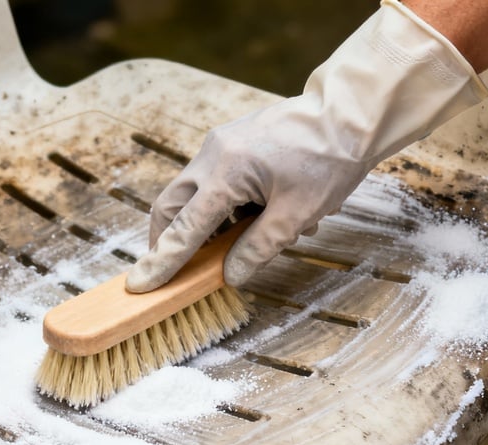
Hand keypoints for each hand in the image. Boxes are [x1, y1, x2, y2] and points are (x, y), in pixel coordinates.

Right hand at [125, 0, 486, 292]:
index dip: (162, 262)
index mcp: (227, 173)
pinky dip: (218, 207)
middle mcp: (213, 155)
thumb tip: (228, 275)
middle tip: (173, 272)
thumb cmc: (329, 160)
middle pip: (171, 206)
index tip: (139, 285)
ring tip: (230, 247)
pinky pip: (210, 181)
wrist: (348, 115)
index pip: (184, 228)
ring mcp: (220, 145)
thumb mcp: (297, 215)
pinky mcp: (231, 143)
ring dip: (198, 225)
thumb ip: (258, 247)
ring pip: (189, 194)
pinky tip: (251, 220)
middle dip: (167, 241)